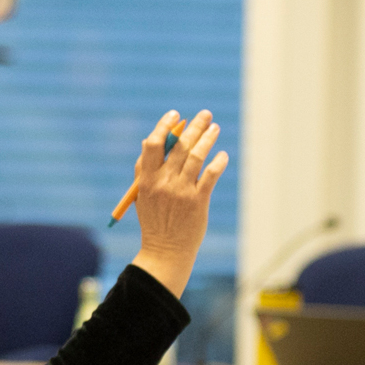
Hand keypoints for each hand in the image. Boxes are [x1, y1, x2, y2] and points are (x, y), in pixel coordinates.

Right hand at [129, 109, 229, 296]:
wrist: (165, 250)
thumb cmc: (154, 220)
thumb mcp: (142, 194)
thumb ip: (144, 169)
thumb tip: (150, 140)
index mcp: (147, 178)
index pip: (153, 144)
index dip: (164, 126)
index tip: (175, 114)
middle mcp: (164, 182)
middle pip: (179, 146)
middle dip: (193, 127)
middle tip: (205, 114)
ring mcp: (182, 191)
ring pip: (196, 157)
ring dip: (207, 139)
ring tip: (215, 128)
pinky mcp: (198, 201)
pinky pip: (210, 176)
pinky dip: (217, 163)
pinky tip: (222, 155)